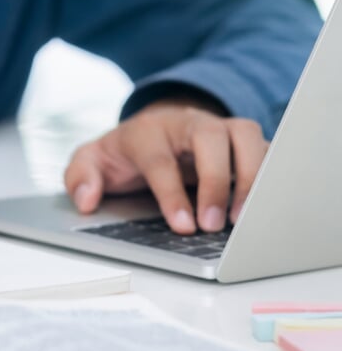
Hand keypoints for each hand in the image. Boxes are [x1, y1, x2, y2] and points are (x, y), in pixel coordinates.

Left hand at [63, 100, 268, 233]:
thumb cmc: (122, 153)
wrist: (149, 130)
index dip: (173, 194)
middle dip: (216, 182)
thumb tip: (86, 200)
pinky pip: (265, 149)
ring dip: (251, 176)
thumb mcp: (90, 161)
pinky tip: (263, 206)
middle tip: (213, 224)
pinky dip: (270, 175)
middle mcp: (187, 124)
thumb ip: (79, 177)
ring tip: (244, 219)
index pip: (161, 161)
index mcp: (147, 132)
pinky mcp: (241, 140)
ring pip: (246, 137)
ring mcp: (218, 128)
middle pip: (211, 139)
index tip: (183, 226)